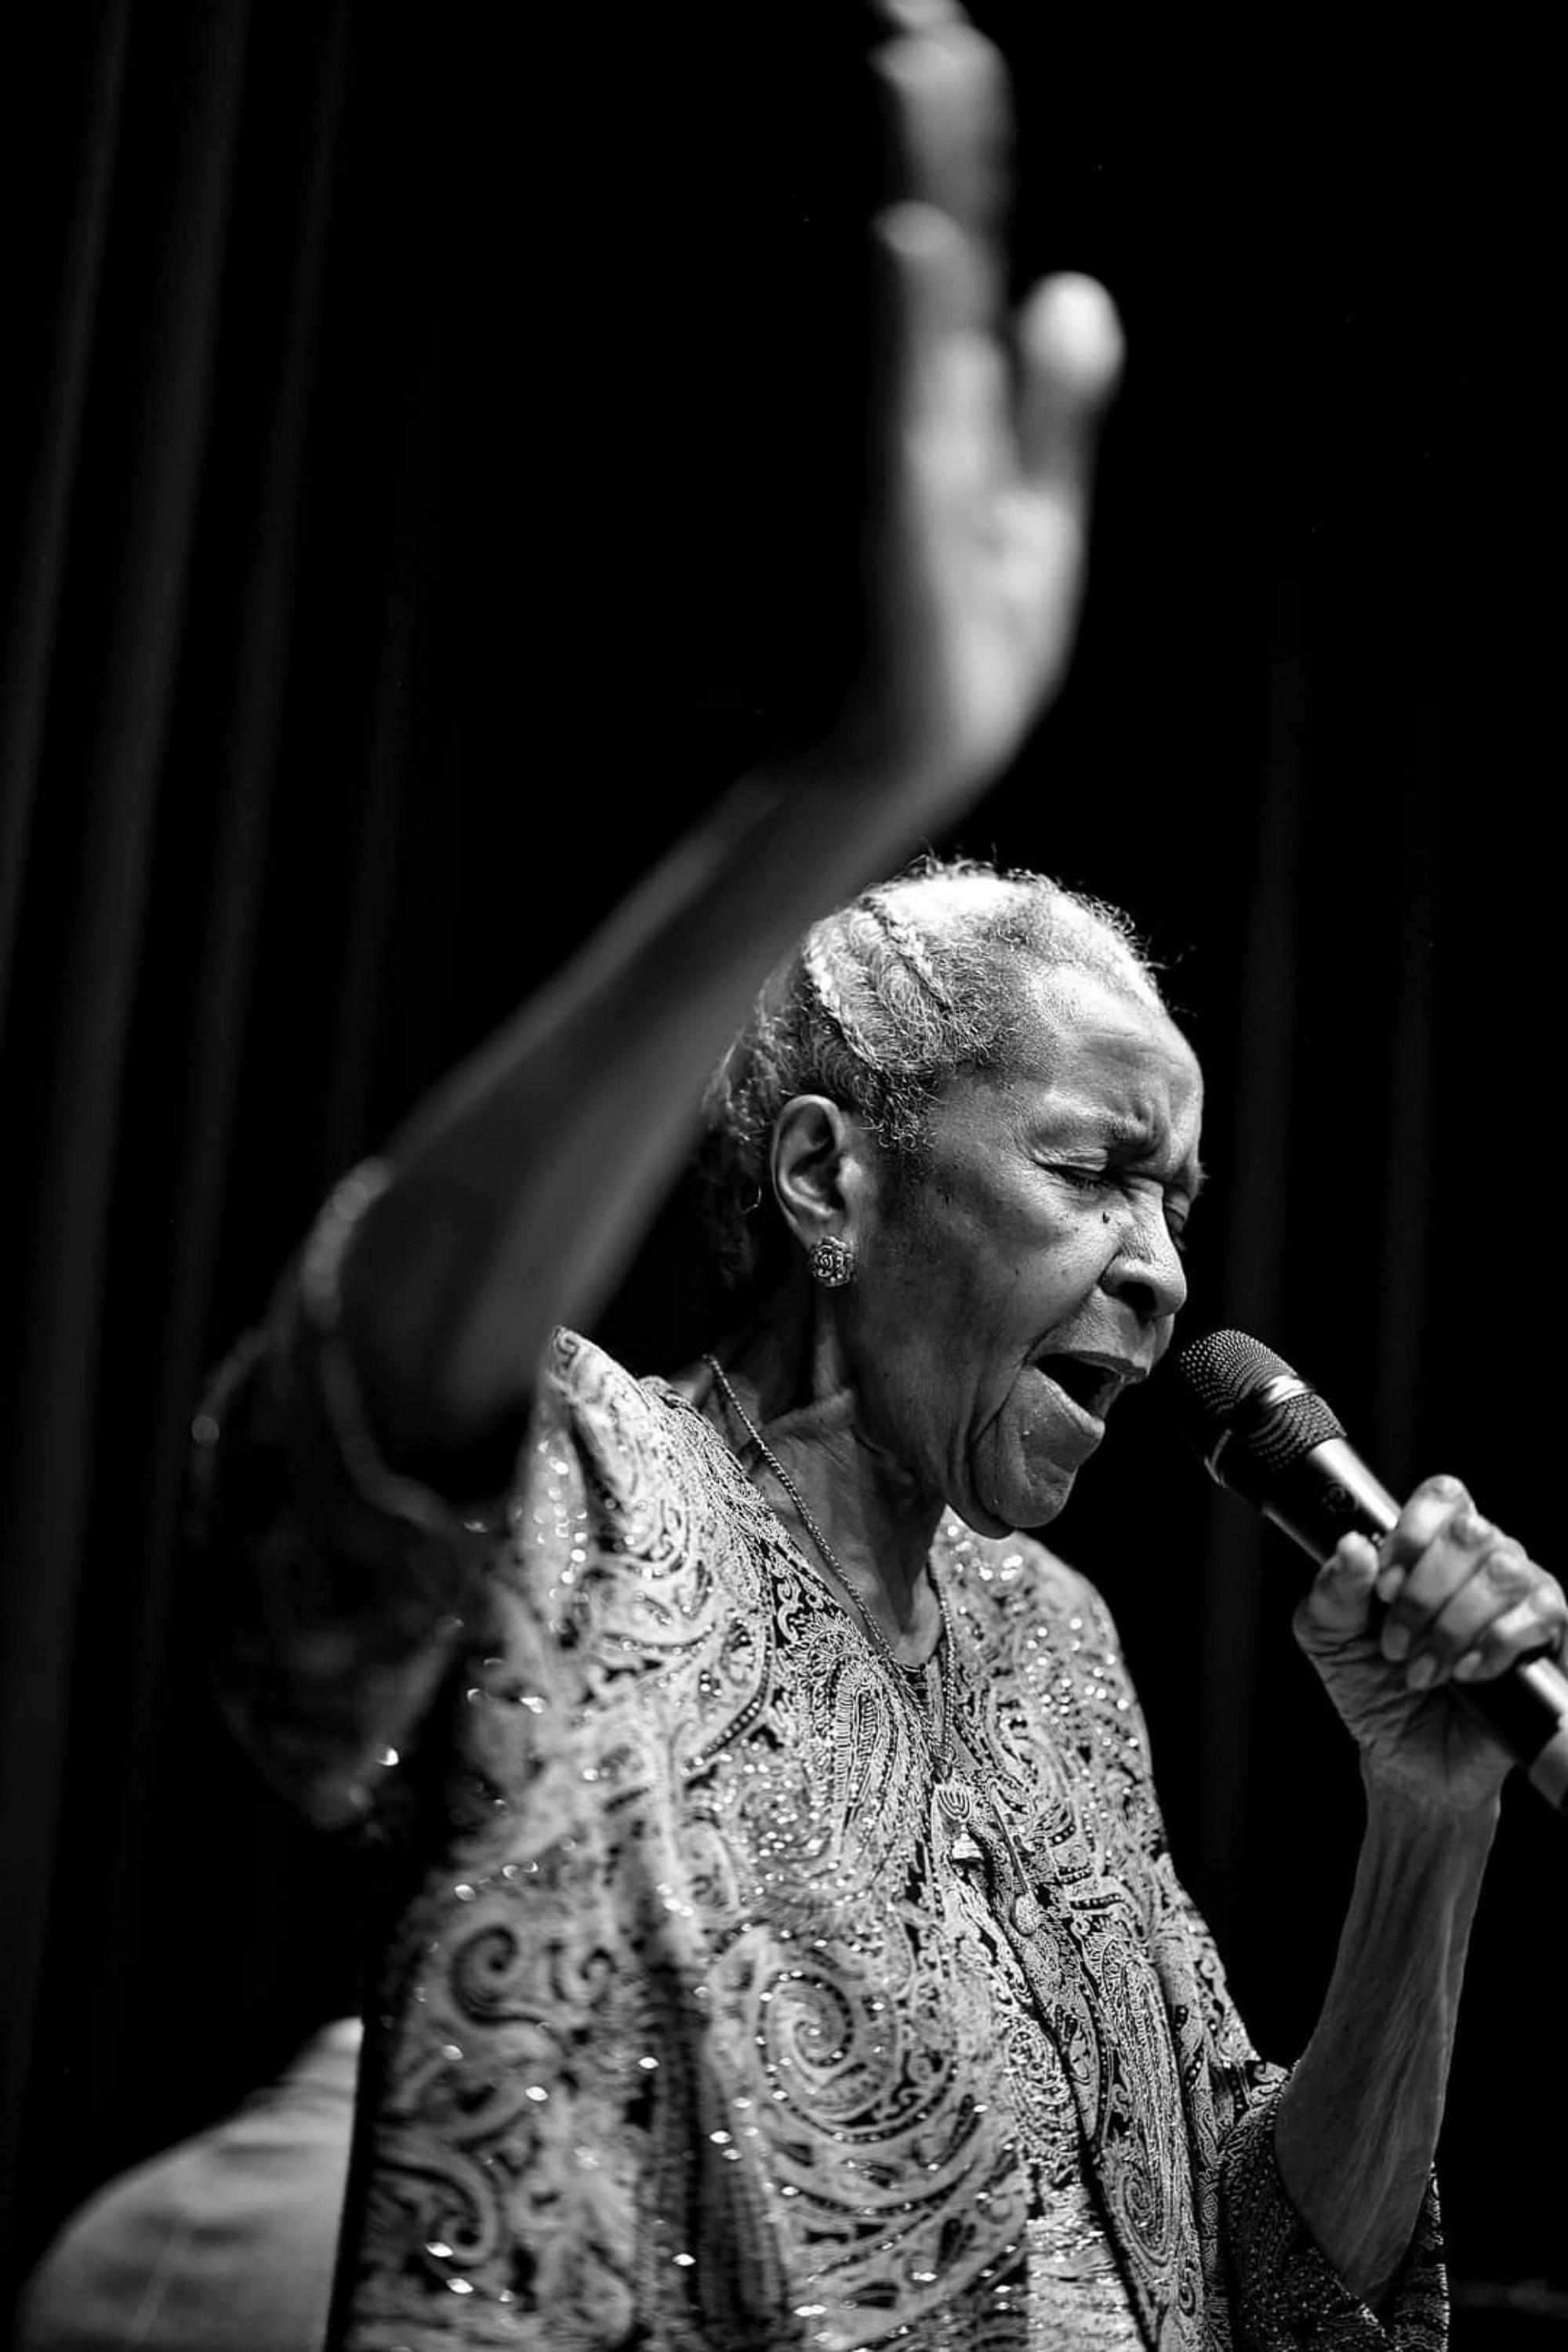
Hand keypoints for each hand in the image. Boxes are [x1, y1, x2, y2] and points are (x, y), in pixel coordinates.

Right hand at [839, 3, 1122, 813]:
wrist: (924, 758)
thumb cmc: (971, 650)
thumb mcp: (1039, 515)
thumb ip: (1058, 408)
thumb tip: (1079, 289)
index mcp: (969, 407)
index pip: (972, 253)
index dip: (967, 147)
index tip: (949, 36)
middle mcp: (932, 412)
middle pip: (941, 247)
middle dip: (933, 129)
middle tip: (916, 7)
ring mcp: (916, 461)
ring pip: (924, 300)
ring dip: (926, 186)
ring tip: (915, 73)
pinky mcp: (912, 523)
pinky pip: (914, 405)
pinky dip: (915, 325)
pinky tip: (915, 242)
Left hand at [1292, 1474, 1567, 1810]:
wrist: (1409, 1761)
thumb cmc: (1372, 1689)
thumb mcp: (1329, 1638)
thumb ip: (1334, 1590)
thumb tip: (1354, 1546)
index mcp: (1431, 1548)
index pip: (1442, 1497)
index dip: (1413, 1532)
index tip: (1384, 1586)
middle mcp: (1481, 1561)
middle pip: (1471, 1531)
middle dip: (1424, 1591)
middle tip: (1397, 1643)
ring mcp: (1520, 1596)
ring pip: (1503, 1571)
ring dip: (1453, 1625)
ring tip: (1426, 1670)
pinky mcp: (1548, 1637)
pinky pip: (1541, 1613)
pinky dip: (1494, 1644)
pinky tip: (1467, 1674)